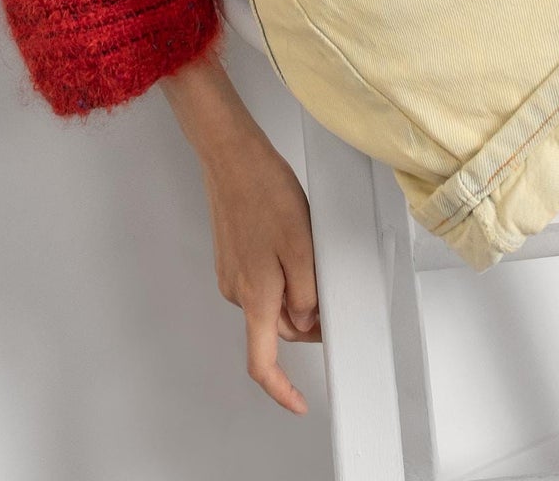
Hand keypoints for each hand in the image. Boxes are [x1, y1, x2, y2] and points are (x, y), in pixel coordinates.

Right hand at [159, 46, 320, 412]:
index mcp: (256, 296)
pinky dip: (280, 273)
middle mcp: (237, 290)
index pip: (262, 363)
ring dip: (294, 292)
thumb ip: (306, 293)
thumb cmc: (264, 193)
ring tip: (308, 251)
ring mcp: (230, 271)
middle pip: (275, 329)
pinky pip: (260, 279)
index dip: (281, 390)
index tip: (300, 403)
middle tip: (328, 290)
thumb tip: (305, 322)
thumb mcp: (302, 245)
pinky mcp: (230, 253)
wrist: (230, 154)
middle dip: (305, 320)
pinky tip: (290, 241)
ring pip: (270, 302)